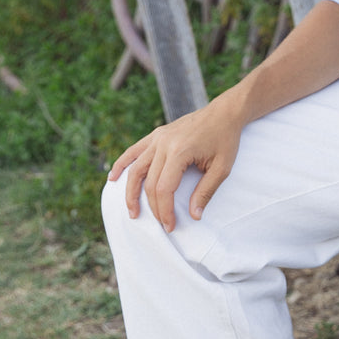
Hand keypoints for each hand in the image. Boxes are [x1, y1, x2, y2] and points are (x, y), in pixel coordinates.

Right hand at [107, 94, 243, 231]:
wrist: (223, 113)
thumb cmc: (225, 140)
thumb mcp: (222, 168)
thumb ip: (206, 192)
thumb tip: (194, 216)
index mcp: (180, 151)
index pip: (164, 188)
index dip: (165, 210)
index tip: (170, 225)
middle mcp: (164, 143)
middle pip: (150, 182)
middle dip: (154, 207)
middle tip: (161, 224)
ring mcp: (158, 138)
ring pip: (136, 169)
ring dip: (130, 192)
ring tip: (132, 211)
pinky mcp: (156, 135)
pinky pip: (134, 151)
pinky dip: (122, 164)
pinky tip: (113, 177)